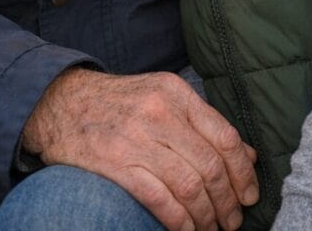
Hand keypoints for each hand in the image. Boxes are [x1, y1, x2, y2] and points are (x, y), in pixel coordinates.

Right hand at [22, 67, 257, 230]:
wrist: (61, 102)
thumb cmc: (119, 103)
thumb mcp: (163, 97)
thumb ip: (203, 123)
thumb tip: (247, 155)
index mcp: (176, 93)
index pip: (225, 136)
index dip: (243, 171)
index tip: (250, 194)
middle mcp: (160, 113)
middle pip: (211, 166)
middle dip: (229, 201)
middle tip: (234, 220)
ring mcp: (137, 139)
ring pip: (190, 186)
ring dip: (207, 216)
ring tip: (212, 229)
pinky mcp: (117, 165)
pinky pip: (160, 200)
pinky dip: (180, 222)